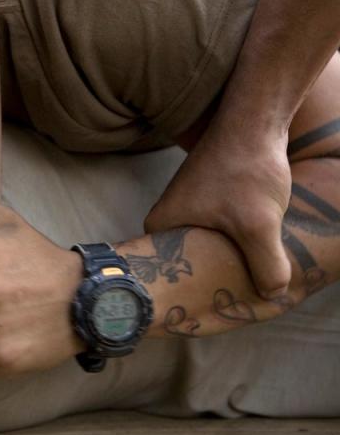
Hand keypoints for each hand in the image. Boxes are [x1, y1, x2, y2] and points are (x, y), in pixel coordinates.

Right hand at [145, 124, 290, 298]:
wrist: (255, 122)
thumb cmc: (245, 170)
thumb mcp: (259, 225)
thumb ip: (266, 266)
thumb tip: (274, 295)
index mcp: (160, 226)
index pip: (166, 275)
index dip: (189, 294)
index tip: (211, 311)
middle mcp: (167, 218)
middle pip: (190, 265)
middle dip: (213, 282)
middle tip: (236, 303)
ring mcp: (188, 208)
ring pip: (209, 249)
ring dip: (230, 262)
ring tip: (249, 282)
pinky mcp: (209, 201)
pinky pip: (220, 235)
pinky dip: (238, 246)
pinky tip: (257, 256)